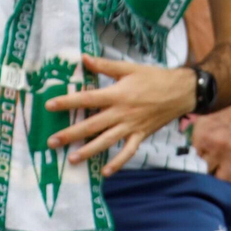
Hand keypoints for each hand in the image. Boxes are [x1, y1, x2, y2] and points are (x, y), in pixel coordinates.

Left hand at [46, 55, 195, 175]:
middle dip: (71, 134)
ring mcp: (132, 127)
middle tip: (52, 142)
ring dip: (89, 151)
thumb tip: (83, 58)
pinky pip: (128, 152)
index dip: (67, 102)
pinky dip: (118, 163)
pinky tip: (105, 172)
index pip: (87, 99)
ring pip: (106, 141)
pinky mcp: (141, 135)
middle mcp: (122, 113)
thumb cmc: (154, 77)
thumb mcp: (128, 68)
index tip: (50, 106)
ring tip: (72, 159)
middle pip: (92, 125)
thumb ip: (105, 65)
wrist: (180, 92)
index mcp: (117, 94)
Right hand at [187, 101, 230, 188]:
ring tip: (196, 172)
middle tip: (206, 185)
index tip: (221, 195)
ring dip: (200, 173)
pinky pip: (193, 158)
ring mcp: (217, 146)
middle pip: (221, 182)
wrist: (224, 99)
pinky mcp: (201, 139)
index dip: (228, 193)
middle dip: (213, 185)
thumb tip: (229, 190)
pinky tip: (190, 160)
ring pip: (205, 172)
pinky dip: (190, 161)